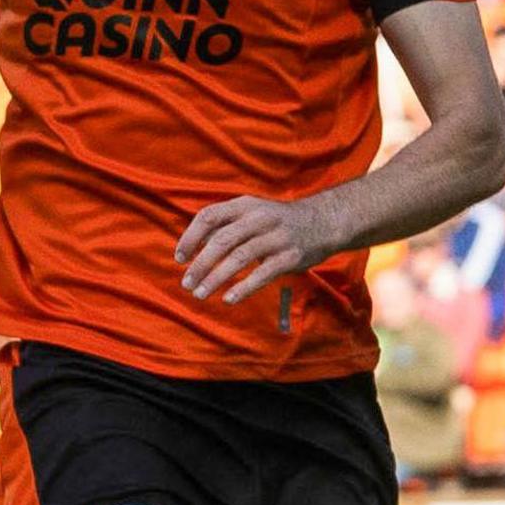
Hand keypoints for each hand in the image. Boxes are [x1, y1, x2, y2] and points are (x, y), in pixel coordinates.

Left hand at [176, 194, 344, 301]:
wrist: (324, 222)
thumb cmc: (278, 222)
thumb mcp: (252, 212)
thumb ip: (226, 224)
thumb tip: (192, 247)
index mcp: (245, 204)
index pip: (209, 216)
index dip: (190, 237)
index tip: (179, 258)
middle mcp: (260, 218)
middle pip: (221, 241)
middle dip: (200, 264)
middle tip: (186, 284)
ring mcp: (277, 237)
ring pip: (238, 258)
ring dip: (216, 278)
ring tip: (200, 294)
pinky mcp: (291, 257)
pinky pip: (262, 274)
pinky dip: (243, 288)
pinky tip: (228, 299)